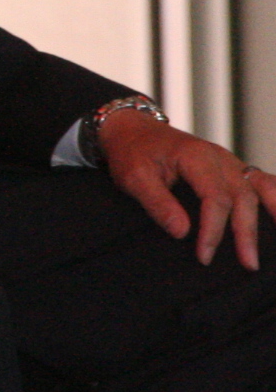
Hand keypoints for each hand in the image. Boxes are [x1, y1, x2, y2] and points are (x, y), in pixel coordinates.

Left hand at [99, 110, 275, 268]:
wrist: (131, 128)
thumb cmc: (131, 151)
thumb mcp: (133, 176)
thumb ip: (157, 203)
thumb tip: (182, 232)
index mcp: (196, 156)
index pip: (215, 198)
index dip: (213, 230)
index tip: (204, 255)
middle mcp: (219, 157)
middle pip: (243, 197)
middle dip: (246, 232)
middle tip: (248, 263)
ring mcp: (228, 161)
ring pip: (260, 187)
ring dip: (273, 213)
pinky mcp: (231, 168)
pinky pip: (259, 181)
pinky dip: (274, 198)